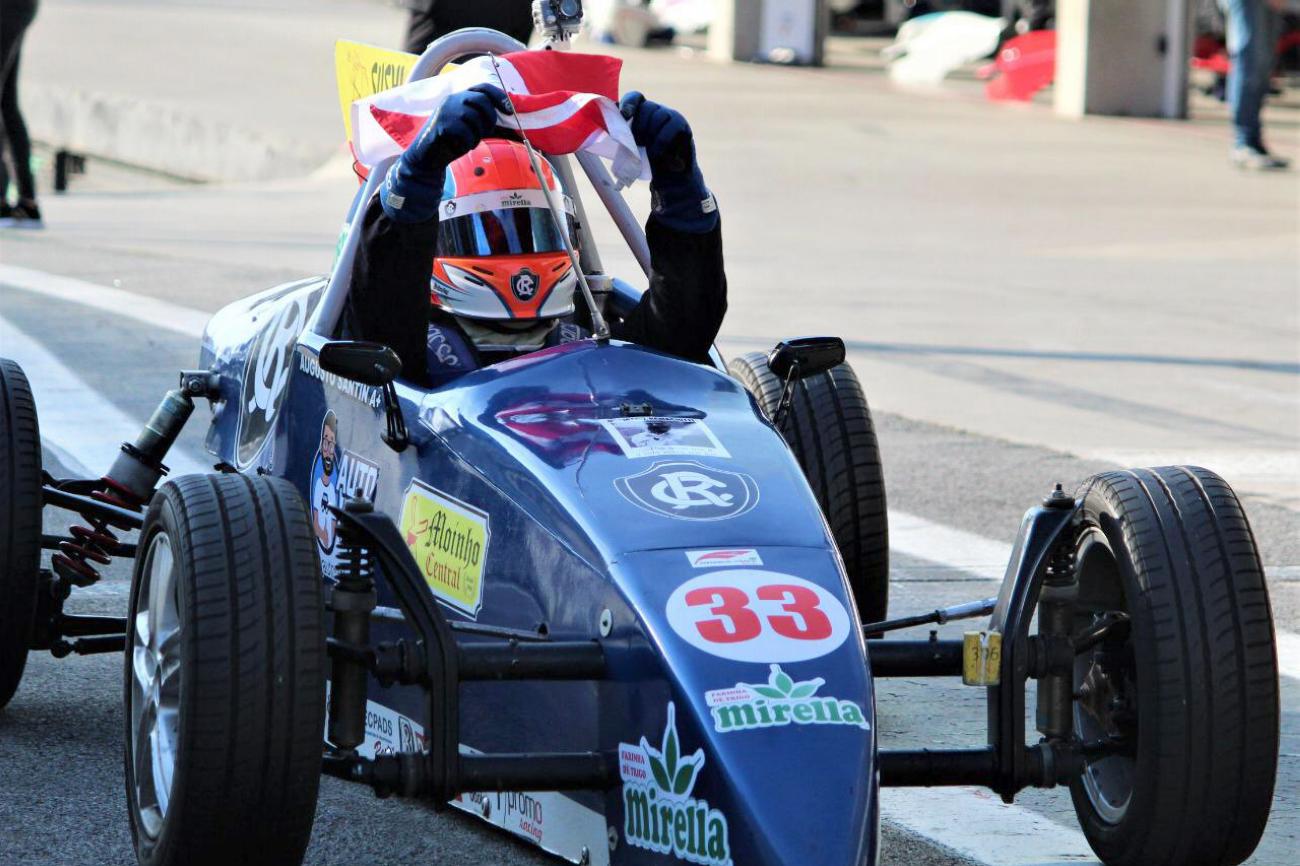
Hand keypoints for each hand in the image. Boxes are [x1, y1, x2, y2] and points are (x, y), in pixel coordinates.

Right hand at [381, 83, 512, 223]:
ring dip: (477, 134)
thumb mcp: (469, 126)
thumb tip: (507, 113)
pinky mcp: (442, 125)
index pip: (482, 88)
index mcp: (458, 97)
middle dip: (490, 118)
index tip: (509, 108)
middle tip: (487, 132)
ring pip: (475, 118)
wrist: (427, 158)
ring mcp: (446, 111)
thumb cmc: (452, 142)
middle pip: (482, 101)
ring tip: (468, 141)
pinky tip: (460, 147)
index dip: (499, 96)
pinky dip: (468, 143)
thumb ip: (482, 118)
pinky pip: (466, 133)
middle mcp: (452, 100)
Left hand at [618, 91, 694, 175]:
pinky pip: (671, 127)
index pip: (635, 97)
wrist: (669, 178)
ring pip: (659, 116)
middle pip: (646, 107)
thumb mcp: (630, 147)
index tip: (624, 116)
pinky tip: (655, 153)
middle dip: (639, 126)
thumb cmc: (647, 161)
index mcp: (642, 112)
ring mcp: (672, 116)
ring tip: (646, 150)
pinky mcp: (683, 126)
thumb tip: (605, 126)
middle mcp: (657, 110)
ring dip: (650, 135)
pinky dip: (661, 142)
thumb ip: (620, 135)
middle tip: (637, 143)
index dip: (629, 103)